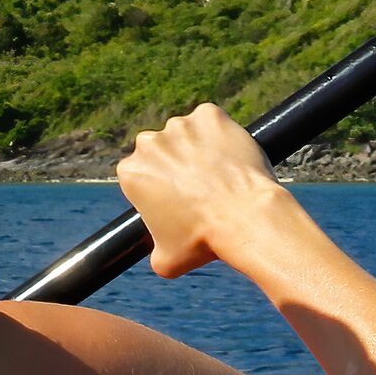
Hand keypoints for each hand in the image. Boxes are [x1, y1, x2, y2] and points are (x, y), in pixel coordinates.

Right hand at [115, 106, 297, 278]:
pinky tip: (230, 157)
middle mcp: (150, 142)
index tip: (174, 199)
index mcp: (131, 171)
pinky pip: (212, 121)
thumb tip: (157, 251)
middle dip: (174, 164)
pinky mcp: (210, 114)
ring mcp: (181, 125)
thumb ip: (152, 248)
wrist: (245, 219)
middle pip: (160, 150)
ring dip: (197, 148)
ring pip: (187, 134)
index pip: (139, 173)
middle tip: (198, 187)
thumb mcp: (165, 260)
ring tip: (219, 174)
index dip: (156, 187)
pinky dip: (220, 134)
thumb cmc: (203, 241)